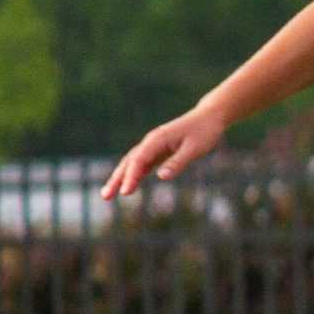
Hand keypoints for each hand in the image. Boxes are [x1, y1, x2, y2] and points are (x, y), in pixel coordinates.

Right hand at [102, 108, 227, 199]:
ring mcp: (153, 146)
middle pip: (129, 162)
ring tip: (108, 195)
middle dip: (116, 179)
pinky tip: (128, 187)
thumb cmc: (204, 132)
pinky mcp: (158, 151)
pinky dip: (133, 175)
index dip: (131, 177)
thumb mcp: (195, 148)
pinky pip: (142, 164)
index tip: (125, 192)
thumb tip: (162, 177)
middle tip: (105, 196)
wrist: (208, 117)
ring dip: (120, 178)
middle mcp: (151, 141)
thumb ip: (178, 162)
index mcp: (157, 139)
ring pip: (132, 163)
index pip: (139, 160)